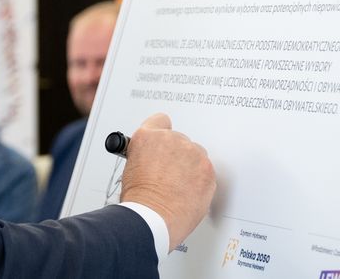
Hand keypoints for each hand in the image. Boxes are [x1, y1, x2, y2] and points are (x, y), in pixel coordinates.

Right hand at [119, 113, 215, 249]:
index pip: (160, 121)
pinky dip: (200, 180)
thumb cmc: (140, 199)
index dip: (162, 133)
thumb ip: (147, 155)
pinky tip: (188, 193)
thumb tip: (154, 159)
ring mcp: (191, 153)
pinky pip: (206, 171)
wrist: (153, 217)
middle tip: (169, 175)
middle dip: (177, 155)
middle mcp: (171, 139)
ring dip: (190, 167)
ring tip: (179, 187)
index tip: (164, 143)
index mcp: (147, 137)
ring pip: (195, 155)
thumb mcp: (131, 168)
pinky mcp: (207, 169)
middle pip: (180, 140)